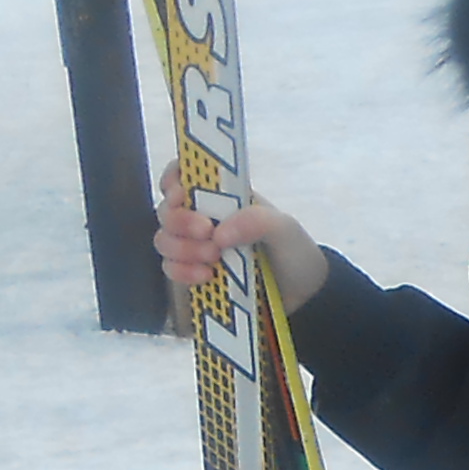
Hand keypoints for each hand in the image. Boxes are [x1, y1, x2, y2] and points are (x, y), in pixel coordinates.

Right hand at [155, 155, 328, 309]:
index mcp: (223, 197)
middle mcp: (204, 217)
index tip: (180, 194)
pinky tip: (206, 276)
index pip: (183, 175)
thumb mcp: (284, 229)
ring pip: (164, 239)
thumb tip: (219, 233)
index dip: (172, 180)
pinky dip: (182, 271)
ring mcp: (196, 246)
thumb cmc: (293, 251)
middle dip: (180, 220)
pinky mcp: (194, 274)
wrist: (304, 294)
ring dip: (181, 248)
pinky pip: (171, 269)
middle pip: (167, 210)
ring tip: (213, 258)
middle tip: (207, 232)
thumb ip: (257, 221)